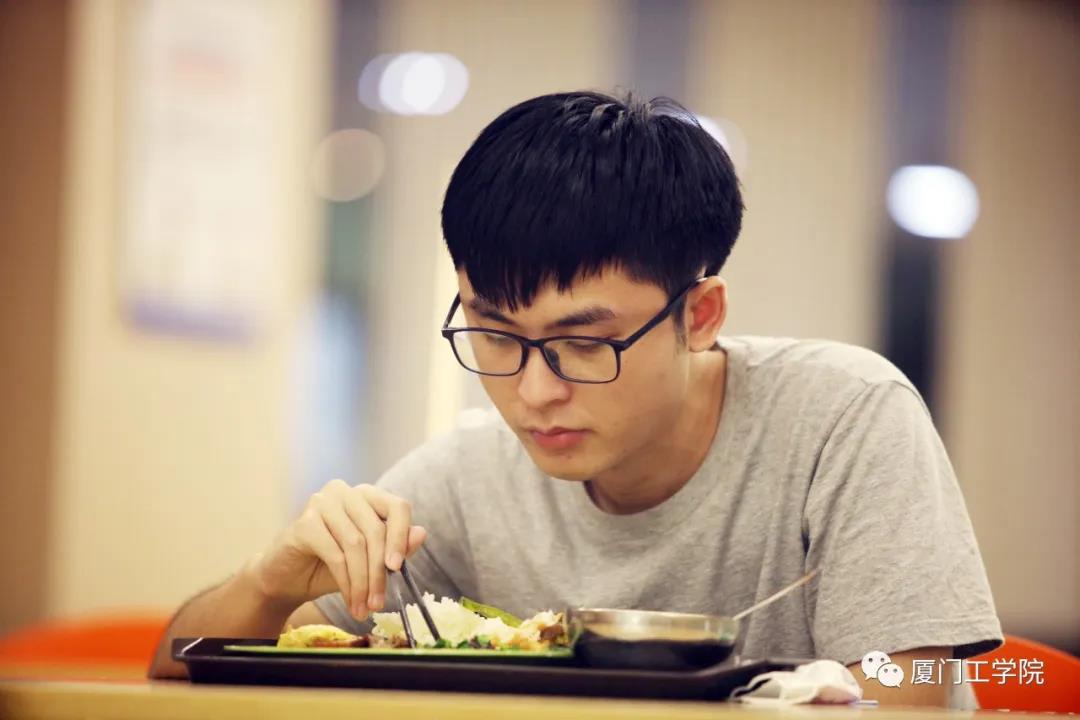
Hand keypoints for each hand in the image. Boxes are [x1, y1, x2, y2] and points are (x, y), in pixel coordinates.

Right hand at [250, 480, 425, 618]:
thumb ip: (395, 547)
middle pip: (375, 530)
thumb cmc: (329, 567)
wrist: (286, 579)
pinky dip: (346, 582)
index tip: (398, 568)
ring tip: (364, 609)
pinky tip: (350, 601)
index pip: (397, 506)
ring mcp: (322, 502)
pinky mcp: (304, 522)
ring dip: (363, 583)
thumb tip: (421, 533)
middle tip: (379, 603)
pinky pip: (335, 554)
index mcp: (366, 495)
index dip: (402, 536)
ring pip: (356, 544)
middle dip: (379, 572)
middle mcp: (345, 492)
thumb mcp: (368, 560)